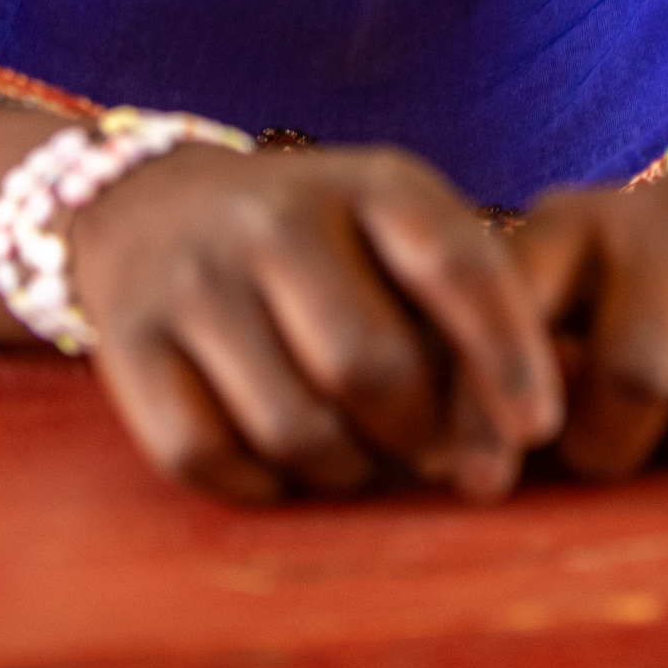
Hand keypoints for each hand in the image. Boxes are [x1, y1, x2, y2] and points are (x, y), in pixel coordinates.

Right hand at [64, 145, 561, 504]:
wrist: (150, 209)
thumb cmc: (322, 246)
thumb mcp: (399, 233)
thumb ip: (466, 311)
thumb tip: (514, 438)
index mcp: (372, 182)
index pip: (457, 265)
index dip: (507, 354)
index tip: (538, 430)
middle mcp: (277, 218)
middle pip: (371, 367)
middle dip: (418, 437)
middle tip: (430, 456)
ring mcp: (195, 279)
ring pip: (294, 428)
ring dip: (345, 472)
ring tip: (360, 458)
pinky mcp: (130, 343)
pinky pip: (206, 456)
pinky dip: (257, 485)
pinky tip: (280, 465)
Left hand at [506, 134, 667, 478]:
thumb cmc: (640, 286)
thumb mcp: (562, 291)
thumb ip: (510, 367)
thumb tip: (474, 472)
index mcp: (574, 222)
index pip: (513, 317)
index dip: (487, 408)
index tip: (481, 481)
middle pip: (637, 378)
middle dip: (614, 450)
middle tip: (612, 448)